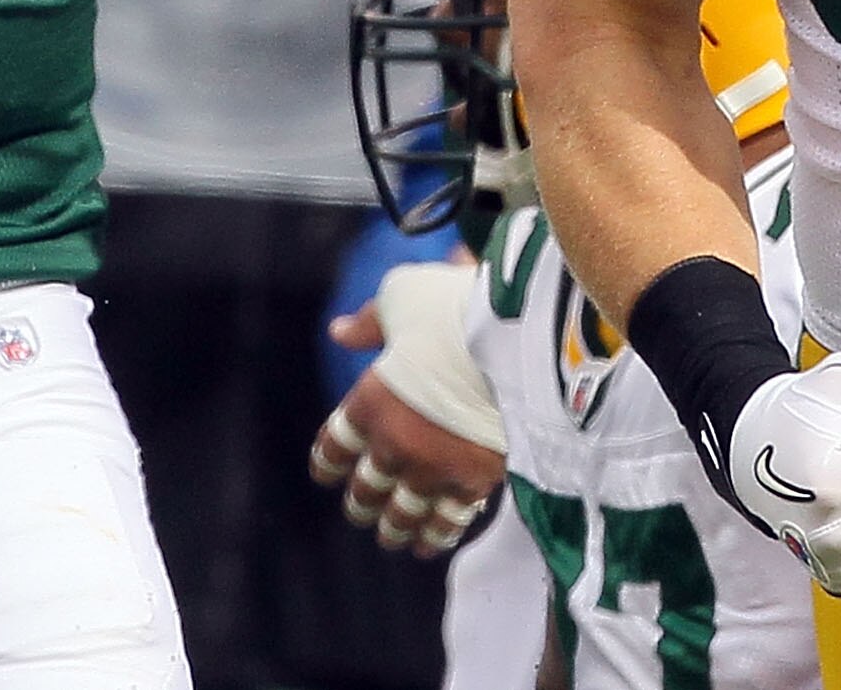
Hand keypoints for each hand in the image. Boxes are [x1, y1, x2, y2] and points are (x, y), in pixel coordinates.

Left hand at [310, 265, 505, 555]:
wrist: (514, 340)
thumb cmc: (453, 308)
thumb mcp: (402, 296)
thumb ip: (371, 321)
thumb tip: (339, 333)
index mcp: (368, 401)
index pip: (335, 446)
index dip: (328, 462)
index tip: (326, 472)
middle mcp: (394, 444)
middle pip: (366, 488)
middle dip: (361, 503)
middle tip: (361, 511)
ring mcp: (435, 468)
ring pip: (404, 514)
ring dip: (395, 527)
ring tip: (392, 536)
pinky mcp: (476, 480)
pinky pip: (449, 520)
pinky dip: (437, 535)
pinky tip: (431, 543)